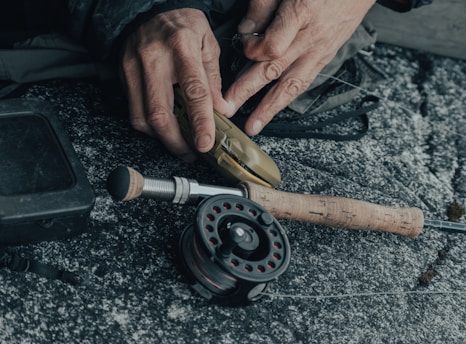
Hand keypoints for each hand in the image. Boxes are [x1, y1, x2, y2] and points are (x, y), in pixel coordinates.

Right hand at [120, 8, 231, 160]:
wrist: (148, 8)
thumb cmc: (182, 25)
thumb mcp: (208, 43)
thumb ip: (214, 79)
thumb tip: (222, 111)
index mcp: (182, 47)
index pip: (193, 91)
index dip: (200, 122)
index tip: (205, 144)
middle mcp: (154, 58)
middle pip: (160, 114)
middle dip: (176, 142)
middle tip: (192, 153)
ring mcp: (134, 67)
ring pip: (143, 118)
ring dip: (162, 139)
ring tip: (180, 144)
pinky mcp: (123, 75)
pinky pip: (133, 112)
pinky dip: (150, 127)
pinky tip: (164, 128)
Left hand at [224, 0, 375, 135]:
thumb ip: (263, 5)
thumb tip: (245, 30)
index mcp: (302, 13)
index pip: (271, 45)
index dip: (252, 48)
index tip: (243, 40)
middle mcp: (311, 37)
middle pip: (274, 69)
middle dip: (247, 90)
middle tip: (228, 107)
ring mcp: (319, 51)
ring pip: (291, 84)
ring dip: (269, 108)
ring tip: (253, 126)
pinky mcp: (325, 58)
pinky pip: (304, 83)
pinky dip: (286, 99)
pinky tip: (273, 111)